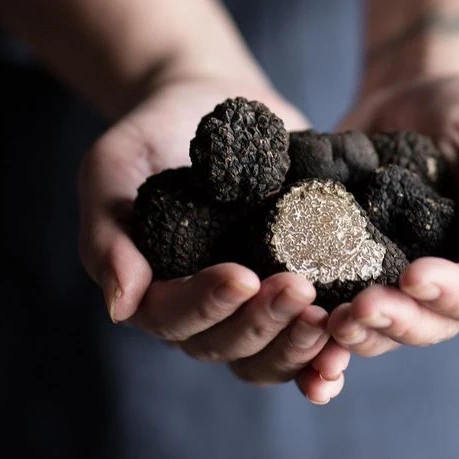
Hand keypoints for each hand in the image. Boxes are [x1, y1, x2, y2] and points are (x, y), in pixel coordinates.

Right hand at [78, 74, 348, 403]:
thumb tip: (120, 306)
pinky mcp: (294, 283)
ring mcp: (251, 304)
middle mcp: (203, 309)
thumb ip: (106, 234)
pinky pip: (310, 336)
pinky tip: (352, 339)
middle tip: (300, 288)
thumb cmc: (150, 133)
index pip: (174, 317)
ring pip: (272, 354)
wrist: (208, 103)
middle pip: (229, 346)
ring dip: (301, 345)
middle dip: (265, 324)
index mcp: (153, 290)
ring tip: (332, 317)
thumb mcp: (110, 168)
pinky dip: (329, 351)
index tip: (242, 275)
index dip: (208, 304)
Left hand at [328, 74, 458, 355]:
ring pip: (373, 325)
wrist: (417, 96)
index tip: (414, 276)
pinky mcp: (345, 263)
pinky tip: (288, 313)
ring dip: (349, 331)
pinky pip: (330, 297)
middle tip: (358, 308)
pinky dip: (311, 318)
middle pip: (421, 325)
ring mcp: (389, 278)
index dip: (448, 294)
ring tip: (322, 321)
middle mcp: (440, 284)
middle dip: (389, 321)